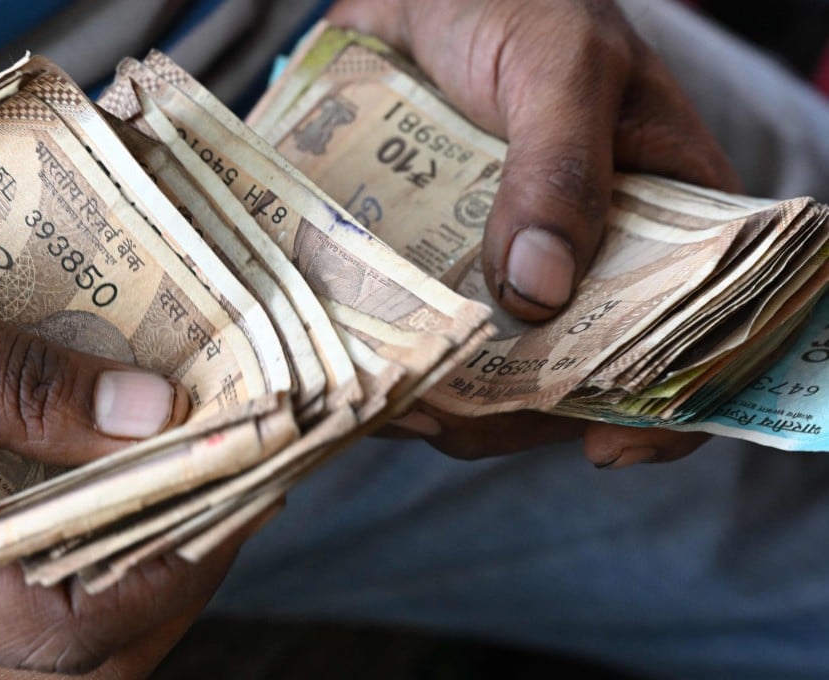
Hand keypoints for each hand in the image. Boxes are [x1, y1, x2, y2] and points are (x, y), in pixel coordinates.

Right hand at [0, 213, 256, 676]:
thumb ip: (12, 380)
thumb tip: (153, 417)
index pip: (62, 630)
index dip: (171, 569)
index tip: (241, 491)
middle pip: (75, 661)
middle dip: (173, 580)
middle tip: (234, 489)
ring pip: (54, 636)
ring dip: (140, 563)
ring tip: (195, 478)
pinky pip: (23, 588)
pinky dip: (91, 540)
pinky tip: (121, 469)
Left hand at [331, 0, 734, 464]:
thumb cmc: (518, 1)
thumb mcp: (561, 66)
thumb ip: (561, 166)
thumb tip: (539, 291)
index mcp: (663, 214)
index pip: (691, 329)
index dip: (666, 404)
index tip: (603, 443)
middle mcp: (588, 257)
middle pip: (577, 372)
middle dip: (519, 412)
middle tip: (451, 419)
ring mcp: (509, 268)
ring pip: (494, 368)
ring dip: (448, 399)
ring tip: (396, 398)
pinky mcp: (441, 264)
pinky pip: (426, 332)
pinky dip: (398, 361)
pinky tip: (362, 368)